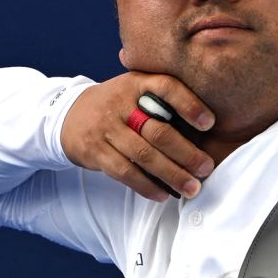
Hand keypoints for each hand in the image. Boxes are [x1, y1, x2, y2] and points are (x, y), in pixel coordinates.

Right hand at [61, 73, 215, 200]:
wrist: (67, 113)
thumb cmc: (118, 104)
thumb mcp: (136, 89)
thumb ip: (163, 100)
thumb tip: (205, 129)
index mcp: (137, 82)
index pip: (166, 87)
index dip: (190, 105)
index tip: (210, 124)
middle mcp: (120, 103)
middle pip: (159, 131)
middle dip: (187, 153)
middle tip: (206, 168)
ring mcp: (106, 127)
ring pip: (144, 155)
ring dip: (171, 175)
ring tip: (191, 188)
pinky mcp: (94, 150)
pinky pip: (124, 171)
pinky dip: (146, 185)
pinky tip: (163, 194)